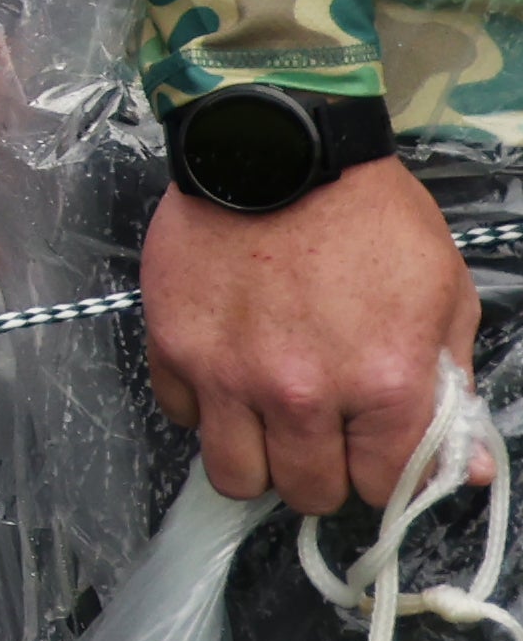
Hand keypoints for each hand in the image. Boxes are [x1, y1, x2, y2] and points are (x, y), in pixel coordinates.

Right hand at [144, 156, 482, 515]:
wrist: (276, 147)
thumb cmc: (368, 214)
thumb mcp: (444, 294)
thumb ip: (454, 388)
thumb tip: (466, 468)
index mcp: (384, 383)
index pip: (386, 488)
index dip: (385, 474)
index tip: (376, 453)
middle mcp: (303, 393)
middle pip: (309, 493)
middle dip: (323, 471)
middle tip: (323, 433)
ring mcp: (229, 375)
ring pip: (236, 476)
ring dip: (258, 458)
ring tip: (268, 421)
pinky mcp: (173, 347)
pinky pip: (182, 416)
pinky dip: (205, 408)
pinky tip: (227, 374)